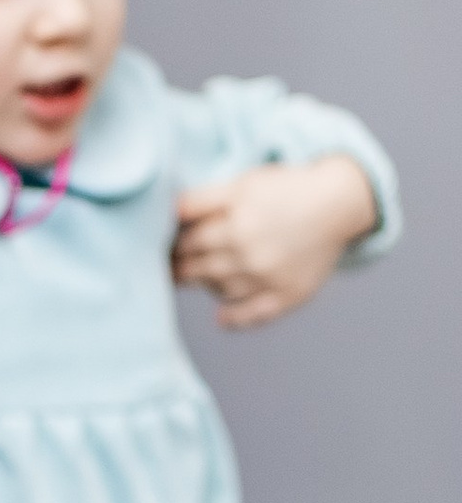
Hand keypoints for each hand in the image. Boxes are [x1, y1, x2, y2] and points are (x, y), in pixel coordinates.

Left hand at [171, 156, 377, 328]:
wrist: (339, 203)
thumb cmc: (285, 190)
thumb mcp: (243, 184)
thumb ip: (201, 200)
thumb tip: (164, 217)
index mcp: (235, 219)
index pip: (186, 240)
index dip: (171, 243)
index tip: (164, 246)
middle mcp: (249, 250)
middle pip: (196, 267)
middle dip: (179, 267)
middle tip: (172, 266)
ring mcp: (268, 277)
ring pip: (218, 290)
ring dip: (205, 285)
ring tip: (202, 276)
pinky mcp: (287, 295)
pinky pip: (252, 315)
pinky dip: (233, 318)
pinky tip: (221, 317)